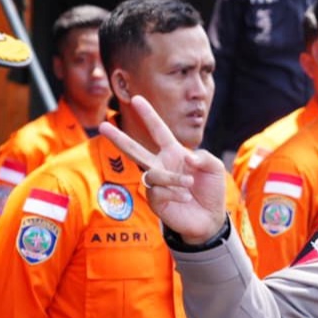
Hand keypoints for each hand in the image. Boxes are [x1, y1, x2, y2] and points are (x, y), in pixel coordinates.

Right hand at [99, 95, 227, 243]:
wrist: (210, 218)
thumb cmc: (211, 189)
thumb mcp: (215, 168)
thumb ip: (205, 157)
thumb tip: (188, 157)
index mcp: (173, 153)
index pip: (158, 131)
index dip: (149, 115)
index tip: (137, 99)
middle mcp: (161, 166)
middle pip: (134, 150)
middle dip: (118, 138)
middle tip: (102, 125)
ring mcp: (156, 184)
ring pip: (153, 174)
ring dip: (172, 178)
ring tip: (189, 183)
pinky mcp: (155, 201)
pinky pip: (158, 192)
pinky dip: (174, 192)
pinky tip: (185, 196)